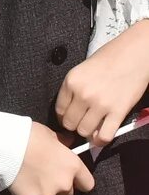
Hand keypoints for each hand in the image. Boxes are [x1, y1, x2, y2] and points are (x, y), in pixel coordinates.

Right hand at [9, 123, 95, 194]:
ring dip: (42, 191)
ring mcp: (47, 194)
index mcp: (73, 166)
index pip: (87, 184)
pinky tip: (18, 182)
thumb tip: (67, 143)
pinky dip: (26, 194)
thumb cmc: (28, 136)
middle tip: (45, 178)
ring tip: (28, 178)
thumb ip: (62, 143)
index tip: (72, 179)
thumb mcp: (50, 134)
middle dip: (59, 189)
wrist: (4, 146)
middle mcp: (64, 183)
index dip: (79, 182)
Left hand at [55, 21, 148, 147]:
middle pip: (69, 124)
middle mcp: (83, 94)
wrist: (135, 54)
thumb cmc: (110, 59)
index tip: (71, 118)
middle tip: (83, 122)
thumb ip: (74, 90)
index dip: (65, 117)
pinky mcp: (118, 111)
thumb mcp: (82, 71)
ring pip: (84, 131)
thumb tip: (70, 113)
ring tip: (94, 126)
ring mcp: (100, 104)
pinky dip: (101, 140)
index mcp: (71, 82)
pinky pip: (104, 135)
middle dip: (75, 125)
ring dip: (88, 132)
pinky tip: (101, 136)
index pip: (59, 111)